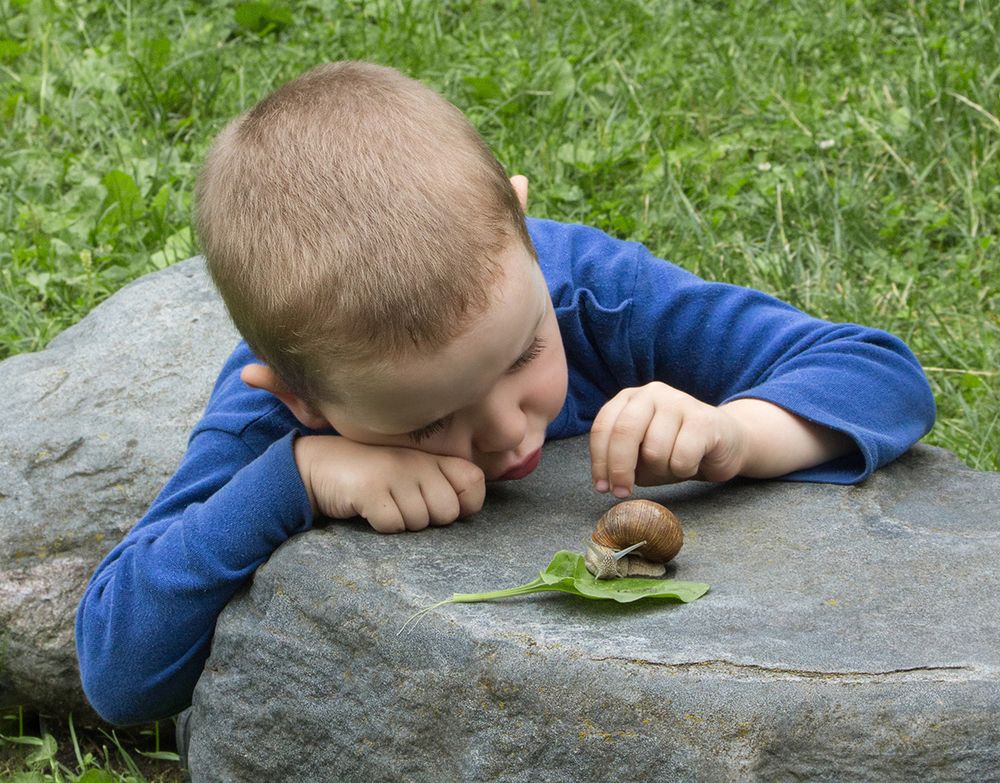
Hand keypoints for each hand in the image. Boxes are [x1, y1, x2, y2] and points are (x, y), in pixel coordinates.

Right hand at [294, 436, 485, 532]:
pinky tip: (369, 509)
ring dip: (402, 522)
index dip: (466, 503)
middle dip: (428, 519)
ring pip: (420, 522)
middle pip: (448, 511)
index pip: (474, 481)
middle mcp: (417, 461)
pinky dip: (381, 525)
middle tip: (403, 505)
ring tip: (385, 503)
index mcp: (432, 457)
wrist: (320, 467)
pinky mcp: (371, 489)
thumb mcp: (410, 472)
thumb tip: (467, 510)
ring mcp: (394, 473)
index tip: (441, 505)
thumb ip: (442, 483)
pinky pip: (393, 525)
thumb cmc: (373, 476)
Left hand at [589, 382, 746, 495]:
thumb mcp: (641, 456)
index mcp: (629, 399)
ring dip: (662, 470)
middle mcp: (651, 393)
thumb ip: (623, 461)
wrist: (726, 443)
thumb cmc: (676, 450)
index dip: (599, 461)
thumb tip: (608, 483)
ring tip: (674, 465)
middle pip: (624, 433)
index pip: (603, 427)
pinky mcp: (704, 418)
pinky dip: (684, 470)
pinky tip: (693, 462)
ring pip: (654, 451)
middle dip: (619, 469)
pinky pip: (681, 458)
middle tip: (623, 493)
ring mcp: (678, 401)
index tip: (602, 488)